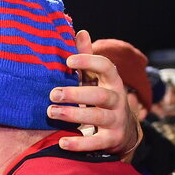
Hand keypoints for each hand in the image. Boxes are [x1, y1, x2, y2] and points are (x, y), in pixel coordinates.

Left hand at [47, 29, 141, 155]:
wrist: (123, 132)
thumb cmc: (101, 99)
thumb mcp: (97, 80)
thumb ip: (87, 60)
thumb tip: (80, 32)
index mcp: (112, 82)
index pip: (106, 67)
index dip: (89, 62)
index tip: (69, 61)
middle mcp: (117, 100)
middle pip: (99, 94)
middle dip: (76, 94)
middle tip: (53, 94)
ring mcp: (116, 121)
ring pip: (97, 116)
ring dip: (73, 114)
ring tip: (52, 112)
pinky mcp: (111, 140)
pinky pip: (96, 142)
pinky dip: (79, 143)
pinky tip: (62, 143)